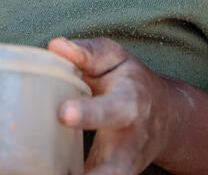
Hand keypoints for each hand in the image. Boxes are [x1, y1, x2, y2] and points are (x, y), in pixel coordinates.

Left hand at [48, 37, 178, 174]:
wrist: (165, 117)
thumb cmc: (130, 82)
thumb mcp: (115, 59)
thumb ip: (87, 52)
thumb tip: (56, 46)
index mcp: (129, 104)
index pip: (110, 110)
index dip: (88, 113)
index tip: (63, 113)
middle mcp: (128, 143)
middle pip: (112, 167)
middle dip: (91, 173)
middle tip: (53, 169)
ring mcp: (122, 168)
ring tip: (41, 173)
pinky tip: (44, 173)